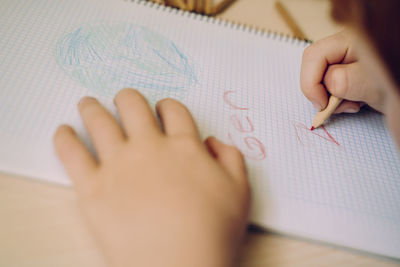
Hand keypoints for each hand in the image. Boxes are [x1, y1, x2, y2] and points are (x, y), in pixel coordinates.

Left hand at [53, 89, 249, 266]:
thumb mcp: (240, 190)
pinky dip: (64, 138)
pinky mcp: (92, 188)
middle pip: (133, 105)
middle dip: (127, 98)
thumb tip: (211, 142)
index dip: (167, 105)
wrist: (180, 266)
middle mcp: (149, 147)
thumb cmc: (213, 231)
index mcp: (184, 146)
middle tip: (123, 99)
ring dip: (92, 107)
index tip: (162, 110)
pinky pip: (71, 153)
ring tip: (87, 103)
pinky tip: (63, 131)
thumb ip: (230, 157)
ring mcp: (118, 165)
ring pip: (99, 121)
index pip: (173, 110)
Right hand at [300, 30, 383, 112]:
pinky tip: (354, 102)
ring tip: (351, 105)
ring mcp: (346, 59)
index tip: (322, 105)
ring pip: (321, 78)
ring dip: (330, 97)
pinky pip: (331, 84)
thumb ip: (350, 81)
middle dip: (320, 91)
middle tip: (336, 108)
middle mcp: (345, 47)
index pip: (314, 57)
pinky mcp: (349, 72)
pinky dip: (337, 98)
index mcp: (351, 41)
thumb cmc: (399, 84)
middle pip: (314, 67)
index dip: (311, 82)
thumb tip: (329, 84)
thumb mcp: (377, 85)